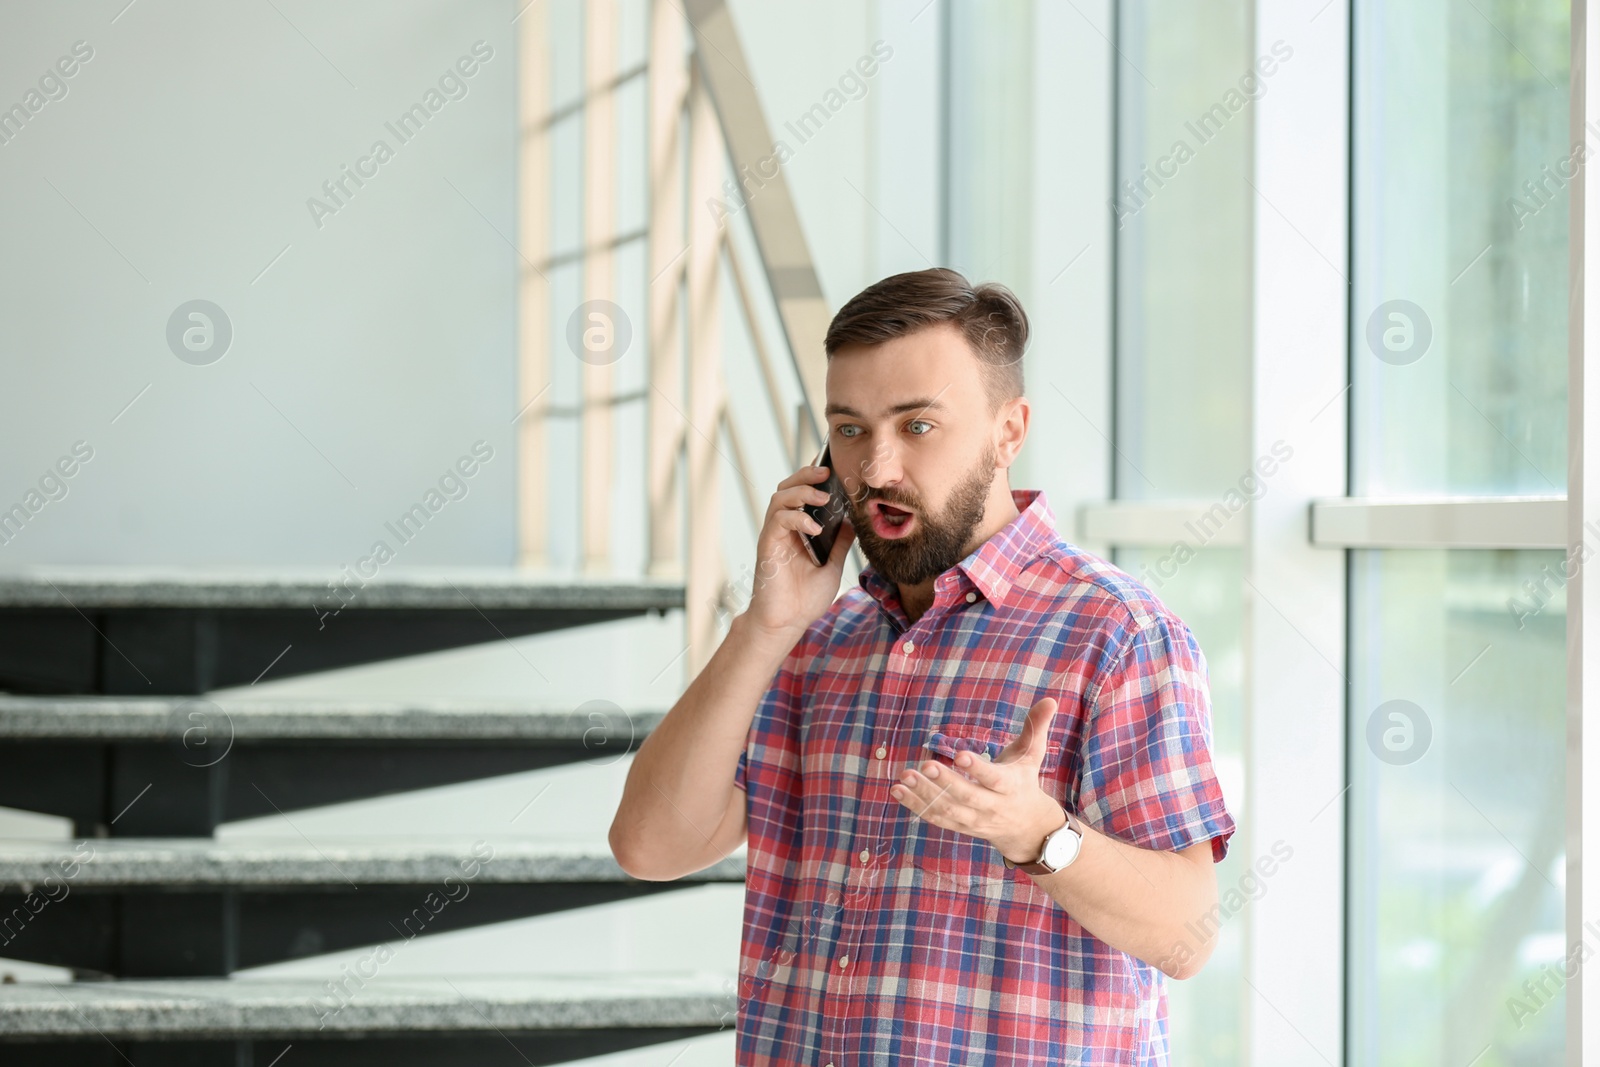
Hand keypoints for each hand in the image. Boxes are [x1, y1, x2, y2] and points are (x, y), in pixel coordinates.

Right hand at [741, 462, 856, 643]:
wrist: (786, 623)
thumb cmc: (804, 600)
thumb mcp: (832, 567)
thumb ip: (840, 544)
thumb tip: (852, 522)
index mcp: (798, 532)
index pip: (802, 495)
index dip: (814, 479)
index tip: (833, 471)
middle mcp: (784, 530)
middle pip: (787, 488)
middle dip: (805, 475)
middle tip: (826, 471)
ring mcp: (774, 537)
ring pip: (780, 498)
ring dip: (802, 492)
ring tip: (823, 498)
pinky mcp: (768, 546)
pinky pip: (778, 520)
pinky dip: (797, 518)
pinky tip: (814, 528)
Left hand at [890, 696, 1065, 862]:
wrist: (1025, 827)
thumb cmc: (1024, 781)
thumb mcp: (1032, 755)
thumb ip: (1036, 727)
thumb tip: (1050, 699)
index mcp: (1010, 787)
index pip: (994, 779)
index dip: (978, 769)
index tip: (959, 755)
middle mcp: (992, 806)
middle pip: (968, 797)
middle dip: (946, 782)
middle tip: (925, 765)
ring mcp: (974, 819)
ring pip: (948, 810)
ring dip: (924, 794)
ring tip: (904, 775)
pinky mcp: (959, 826)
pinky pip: (936, 818)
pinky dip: (916, 805)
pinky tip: (898, 790)